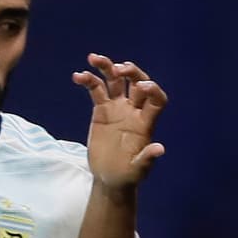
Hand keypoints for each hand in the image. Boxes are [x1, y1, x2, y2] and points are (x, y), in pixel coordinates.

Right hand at [73, 55, 165, 193]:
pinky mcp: (101, 110)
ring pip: (114, 80)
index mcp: (146, 121)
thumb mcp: (139, 170)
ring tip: (93, 59)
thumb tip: (159, 149)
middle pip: (136, 81)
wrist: (109, 178)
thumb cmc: (128, 176)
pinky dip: (88, 81)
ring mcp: (117, 108)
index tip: (142, 87)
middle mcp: (133, 110)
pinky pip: (95, 90)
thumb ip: (147, 158)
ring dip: (106, 66)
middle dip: (130, 71)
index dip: (152, 89)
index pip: (155, 98)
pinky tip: (78, 76)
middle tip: (118, 69)